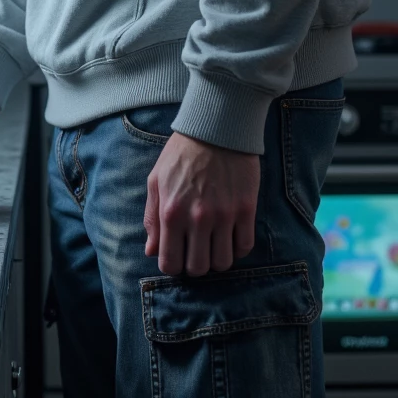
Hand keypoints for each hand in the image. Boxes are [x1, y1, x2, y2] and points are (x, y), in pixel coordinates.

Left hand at [144, 131, 258, 276]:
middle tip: (197, 251)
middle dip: (195, 265)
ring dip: (217, 258)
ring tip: (214, 244)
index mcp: (171, 212)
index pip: (170, 263)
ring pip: (223, 263)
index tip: (177, 256)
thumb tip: (151, 250)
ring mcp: (224, 215)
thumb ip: (152, 218)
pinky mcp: (246, 210)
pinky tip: (231, 236)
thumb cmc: (181, 153)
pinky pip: (245, 246)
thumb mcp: (156, 180)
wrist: (216, 129)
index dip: (172, 265)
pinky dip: (238, 248)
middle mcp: (197, 218)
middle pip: (198, 268)